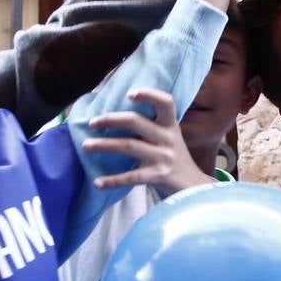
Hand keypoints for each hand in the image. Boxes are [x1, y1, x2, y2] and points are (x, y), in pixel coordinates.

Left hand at [84, 89, 210, 192]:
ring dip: (104, 145)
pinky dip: (113, 180)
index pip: (166, 102)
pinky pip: (132, 177)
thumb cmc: (175, 158)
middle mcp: (167, 138)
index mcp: (170, 125)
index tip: (129, 94)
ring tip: (86, 146)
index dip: (149, 95)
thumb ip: (152, 126)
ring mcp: (163, 157)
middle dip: (111, 120)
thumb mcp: (169, 137)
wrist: (194, 187)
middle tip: (92, 122)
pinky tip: (98, 183)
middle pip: (136, 122)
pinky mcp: (159, 176)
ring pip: (129, 146)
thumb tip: (116, 116)